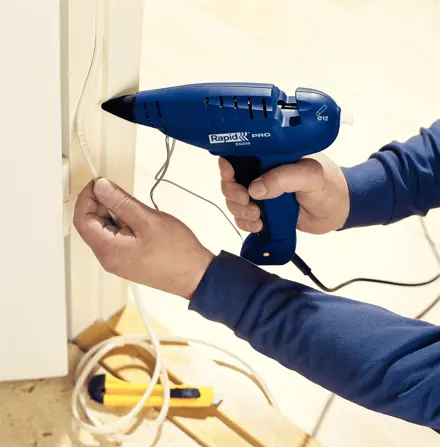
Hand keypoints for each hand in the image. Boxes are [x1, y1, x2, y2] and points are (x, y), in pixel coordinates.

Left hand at [73, 178, 213, 298]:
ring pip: (105, 231)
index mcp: (108, 250)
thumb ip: (120, 202)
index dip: (87, 197)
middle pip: (91, 225)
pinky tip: (140, 221)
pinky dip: (123, 225)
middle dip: (101, 204)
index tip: (100, 183)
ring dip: (114, 214)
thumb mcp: (147, 219)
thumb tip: (100, 187)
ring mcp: (119, 262)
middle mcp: (108, 259)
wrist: (196, 275)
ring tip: (137, 209)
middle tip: (121, 192)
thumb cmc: (176, 251)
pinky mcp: (129, 261)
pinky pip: (116, 239)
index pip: (82, 219)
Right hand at [219, 154, 349, 234]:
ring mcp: (262, 194)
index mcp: (270, 157)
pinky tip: (258, 225)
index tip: (230, 175)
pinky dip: (245, 223)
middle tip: (246, 201)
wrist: (340, 211)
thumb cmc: (328, 186)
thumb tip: (254, 189)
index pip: (239, 155)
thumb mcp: (310, 175)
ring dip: (239, 211)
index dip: (228, 165)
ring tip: (257, 217)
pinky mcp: (264, 213)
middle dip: (233, 193)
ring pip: (235, 201)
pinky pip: (244, 218)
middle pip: (231, 181)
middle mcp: (261, 174)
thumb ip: (284, 178)